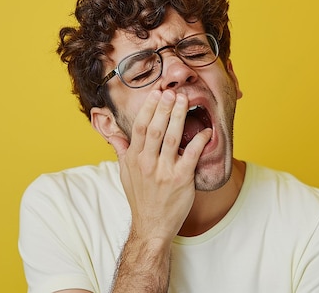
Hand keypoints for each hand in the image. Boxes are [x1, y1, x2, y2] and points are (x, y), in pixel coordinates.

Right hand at [108, 90, 211, 242]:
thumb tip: (113, 134)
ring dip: (179, 117)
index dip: (149, 108)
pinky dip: (199, 141)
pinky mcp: (181, 179)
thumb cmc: (141, 198)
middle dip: (164, 108)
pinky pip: (191, 155)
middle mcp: (147, 163)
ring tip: (185, 101)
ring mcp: (164, 171)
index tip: (157, 93)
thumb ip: (121, 151)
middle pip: (155, 128)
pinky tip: (205, 131)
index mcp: (134, 158)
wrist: (151, 225)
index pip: (140, 126)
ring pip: (171, 138)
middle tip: (172, 92)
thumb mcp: (125, 174)